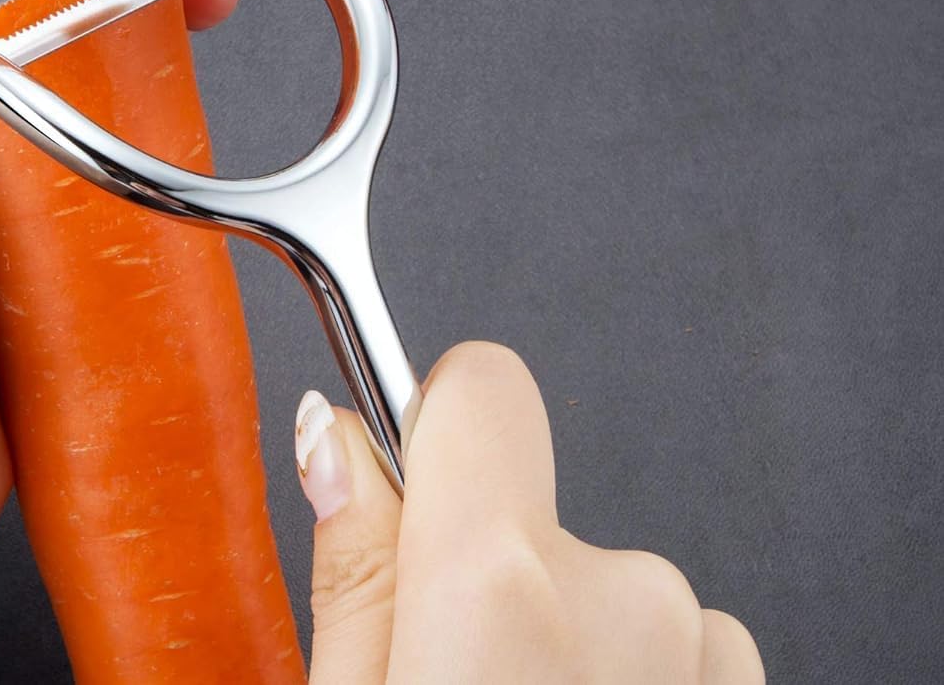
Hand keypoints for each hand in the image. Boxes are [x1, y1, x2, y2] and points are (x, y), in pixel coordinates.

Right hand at [295, 343, 762, 683]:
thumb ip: (354, 566)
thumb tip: (334, 433)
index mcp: (502, 584)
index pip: (485, 384)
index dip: (439, 423)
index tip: (415, 479)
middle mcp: (626, 596)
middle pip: (534, 507)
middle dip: (495, 574)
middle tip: (455, 678)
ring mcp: (704, 649)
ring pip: (607, 588)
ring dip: (574, 646)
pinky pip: (679, 646)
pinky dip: (639, 684)